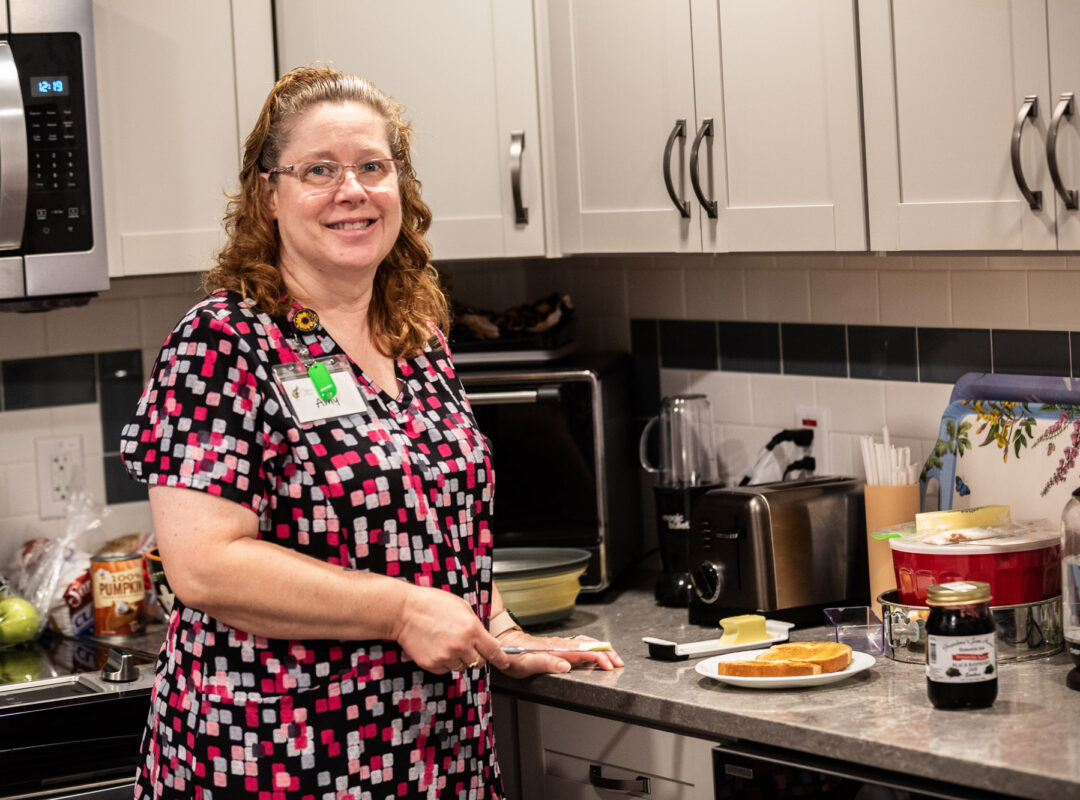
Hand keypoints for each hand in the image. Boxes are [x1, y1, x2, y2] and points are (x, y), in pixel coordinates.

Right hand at [392, 586, 510, 673]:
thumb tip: (486, 640)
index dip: (502, 659)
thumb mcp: (462, 607)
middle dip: (477, 656)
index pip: (494, 651)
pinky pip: (446, 670)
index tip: (505, 663)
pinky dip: (445, 662)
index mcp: (471, 629)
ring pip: (462, 667)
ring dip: (459, 659)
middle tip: (467, 645)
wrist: (405, 611)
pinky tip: (438, 647)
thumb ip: (476, 625)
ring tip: (447, 642)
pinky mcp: (432, 664)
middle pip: (479, 662)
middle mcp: (461, 645)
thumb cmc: (432, 604)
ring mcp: (446, 657)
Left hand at [495, 630, 623, 677]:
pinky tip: (595, 652)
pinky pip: (579, 644)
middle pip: (589, 646)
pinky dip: (592, 647)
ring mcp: (560, 643)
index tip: (609, 665)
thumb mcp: (525, 663)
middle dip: (607, 652)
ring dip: (601, 649)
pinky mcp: (558, 645)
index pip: (583, 653)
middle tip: (619, 662)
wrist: (505, 644)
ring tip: (613, 657)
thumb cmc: (513, 656)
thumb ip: (545, 664)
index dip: (599, 658)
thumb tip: (565, 666)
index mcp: (556, 650)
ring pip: (586, 643)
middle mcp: (560, 645)